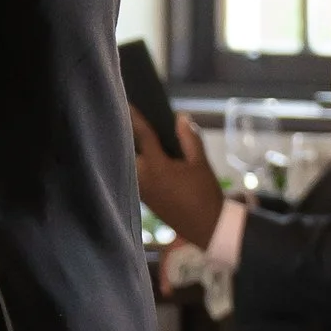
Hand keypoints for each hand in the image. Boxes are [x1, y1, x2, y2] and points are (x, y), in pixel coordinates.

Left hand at [133, 108, 224, 245]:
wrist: (206, 227)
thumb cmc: (205, 193)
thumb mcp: (200, 163)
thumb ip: (189, 138)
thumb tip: (181, 117)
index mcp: (157, 167)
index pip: (142, 136)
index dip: (134, 118)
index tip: (126, 103)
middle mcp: (143, 178)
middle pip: (127, 151)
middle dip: (125, 135)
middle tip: (124, 117)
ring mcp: (140, 190)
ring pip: (128, 165)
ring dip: (128, 151)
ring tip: (129, 134)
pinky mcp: (143, 200)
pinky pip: (132, 177)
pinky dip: (134, 165)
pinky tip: (139, 157)